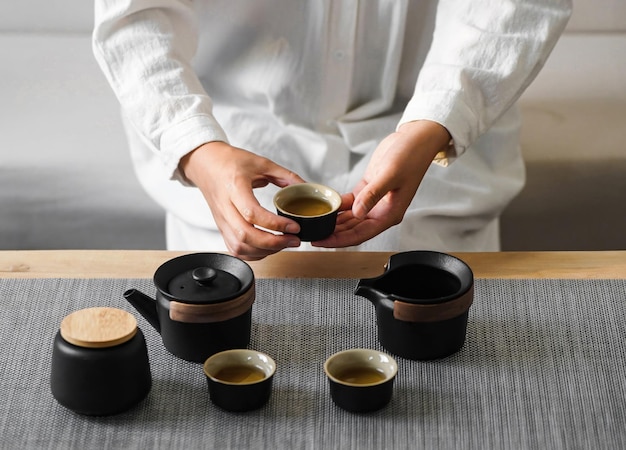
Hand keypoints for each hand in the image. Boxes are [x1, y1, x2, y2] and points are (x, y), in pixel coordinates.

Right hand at [180, 141, 304, 259]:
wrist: (206, 164)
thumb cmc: (229, 162)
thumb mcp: (260, 163)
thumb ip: (284, 175)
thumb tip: (304, 186)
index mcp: (234, 188)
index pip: (252, 213)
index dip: (275, 224)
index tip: (293, 226)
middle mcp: (225, 207)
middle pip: (245, 235)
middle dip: (273, 243)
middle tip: (292, 240)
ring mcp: (222, 220)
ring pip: (239, 246)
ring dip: (264, 251)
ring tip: (283, 244)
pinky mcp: (221, 228)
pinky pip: (235, 249)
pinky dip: (253, 254)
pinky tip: (267, 248)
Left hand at [313, 120, 450, 247]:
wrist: (415, 140)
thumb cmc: (410, 157)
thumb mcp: (390, 175)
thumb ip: (373, 195)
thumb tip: (357, 213)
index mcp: (389, 214)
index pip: (360, 234)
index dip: (339, 240)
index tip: (321, 241)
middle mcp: (381, 212)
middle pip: (352, 229)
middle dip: (332, 233)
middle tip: (311, 233)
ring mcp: (374, 202)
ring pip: (349, 218)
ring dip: (333, 221)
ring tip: (314, 224)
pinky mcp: (368, 190)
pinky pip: (349, 203)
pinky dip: (337, 206)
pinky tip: (323, 207)